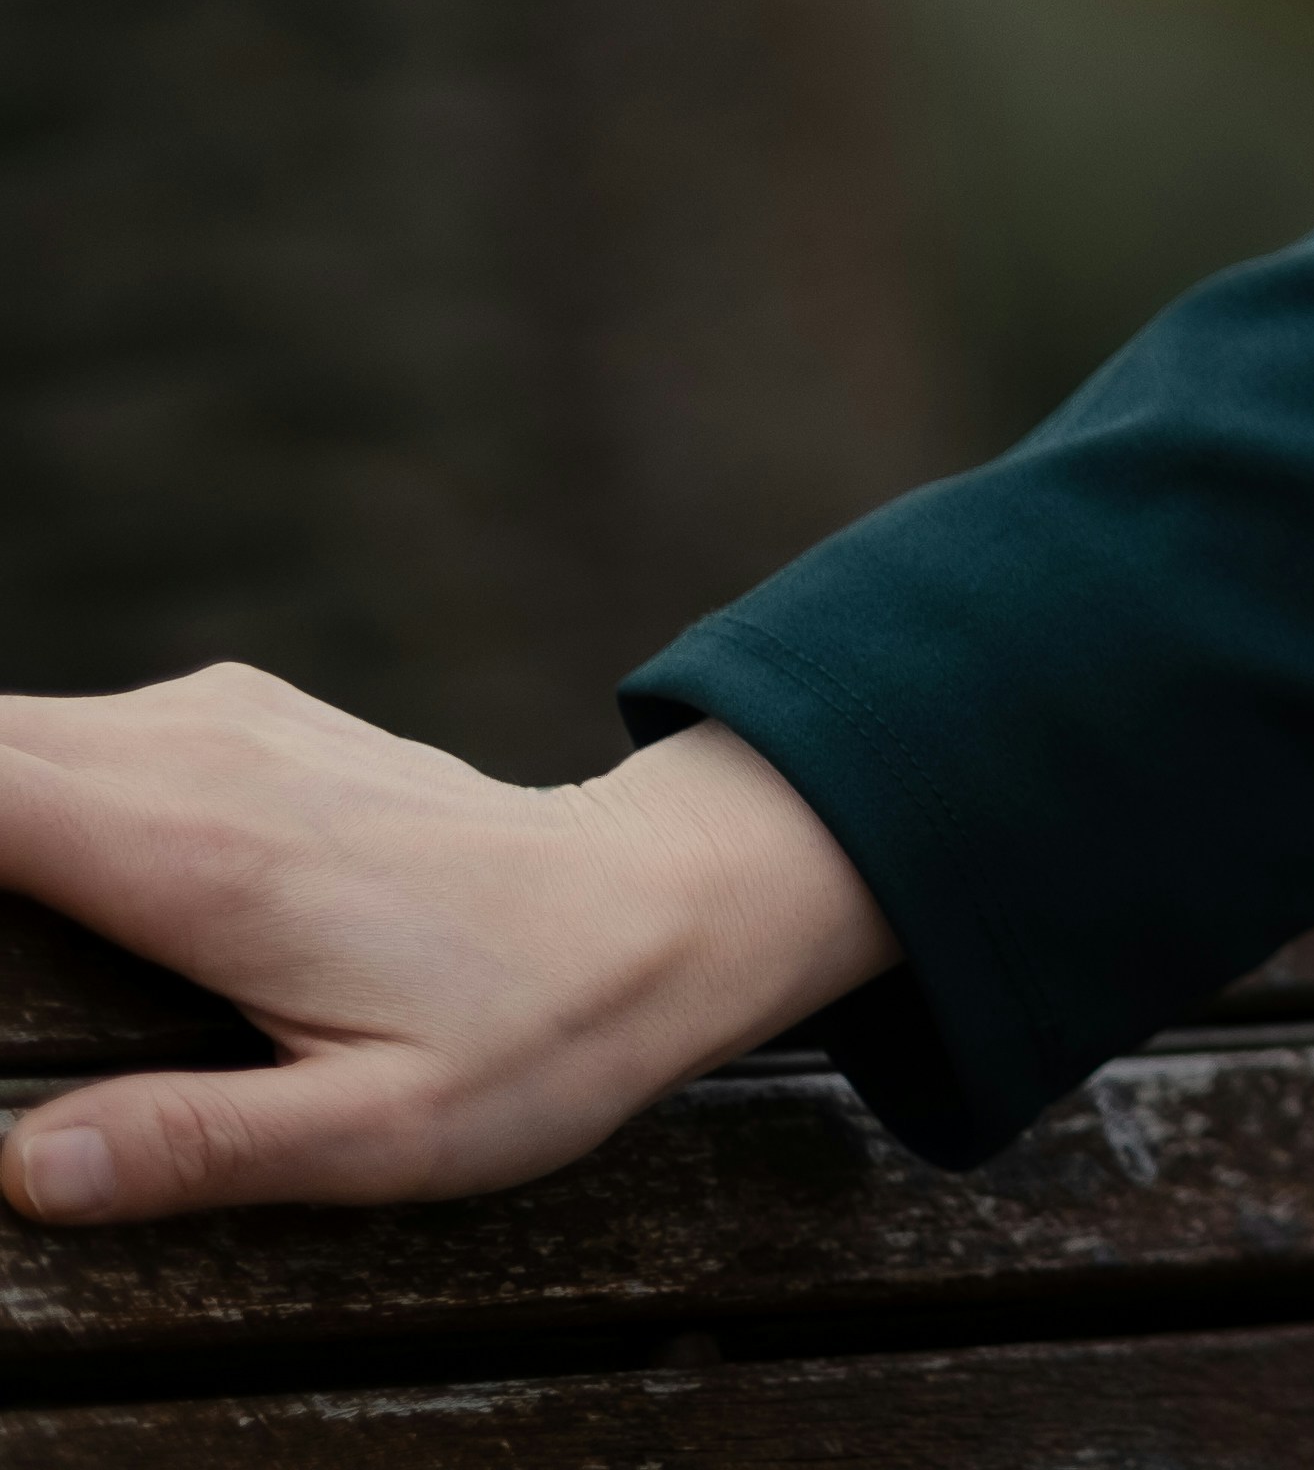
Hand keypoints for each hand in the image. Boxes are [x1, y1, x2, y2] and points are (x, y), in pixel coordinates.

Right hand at [0, 670, 896, 1225]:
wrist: (669, 907)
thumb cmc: (538, 1031)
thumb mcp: (383, 1131)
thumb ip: (200, 1144)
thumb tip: (27, 1171)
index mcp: (199, 853)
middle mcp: (194, 755)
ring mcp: (219, 721)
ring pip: (11, 736)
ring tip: (10, 963)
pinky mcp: (238, 723)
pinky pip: (71, 736)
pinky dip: (16, 796)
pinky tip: (38, 891)